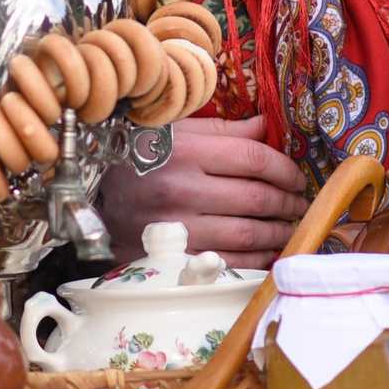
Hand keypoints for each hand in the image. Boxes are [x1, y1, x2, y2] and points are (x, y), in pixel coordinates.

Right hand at [98, 114, 308, 261]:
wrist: (90, 203)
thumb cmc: (138, 160)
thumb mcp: (172, 132)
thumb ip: (222, 130)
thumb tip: (266, 126)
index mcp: (185, 151)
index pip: (254, 160)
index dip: (285, 169)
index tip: (295, 176)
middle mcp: (181, 189)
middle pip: (257, 198)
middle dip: (288, 202)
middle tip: (299, 203)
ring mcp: (178, 228)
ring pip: (248, 234)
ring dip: (279, 232)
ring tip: (289, 225)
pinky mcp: (174, 258)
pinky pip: (230, 262)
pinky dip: (258, 259)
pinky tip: (268, 250)